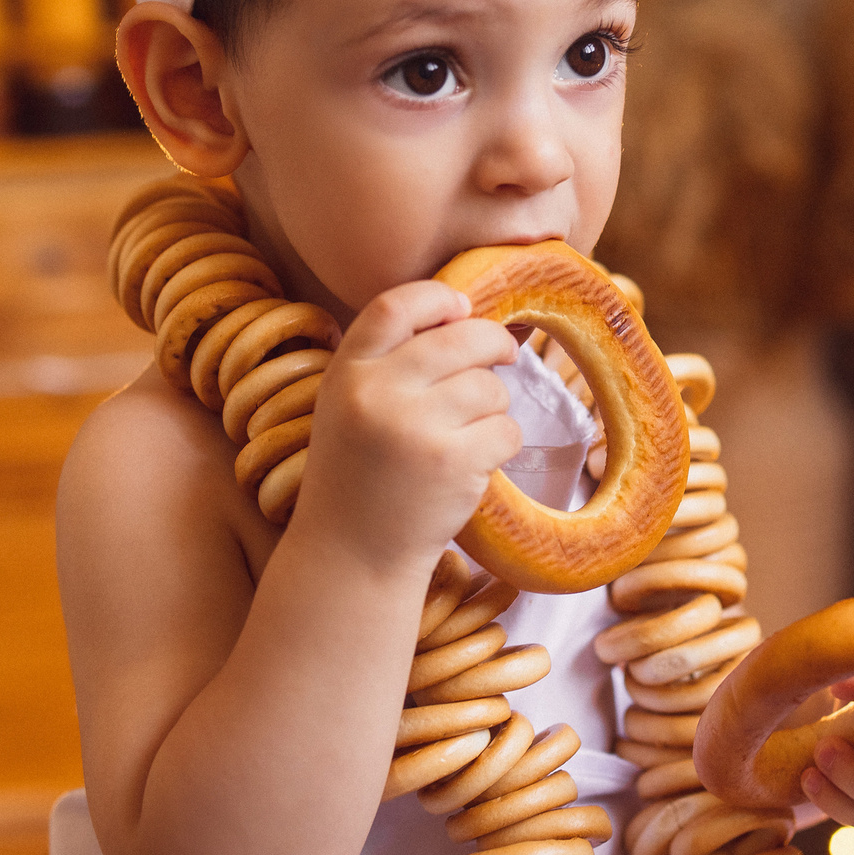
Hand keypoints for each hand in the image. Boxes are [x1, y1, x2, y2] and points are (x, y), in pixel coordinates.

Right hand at [299, 281, 522, 576]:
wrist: (352, 556)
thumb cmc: (359, 474)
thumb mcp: (347, 406)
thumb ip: (388, 361)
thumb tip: (464, 313)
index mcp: (346, 372)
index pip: (396, 305)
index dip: (439, 298)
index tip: (462, 308)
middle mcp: (377, 393)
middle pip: (462, 337)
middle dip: (493, 343)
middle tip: (504, 355)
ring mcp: (415, 428)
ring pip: (490, 386)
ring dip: (493, 406)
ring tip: (466, 434)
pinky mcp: (453, 463)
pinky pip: (507, 429)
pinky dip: (502, 444)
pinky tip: (474, 463)